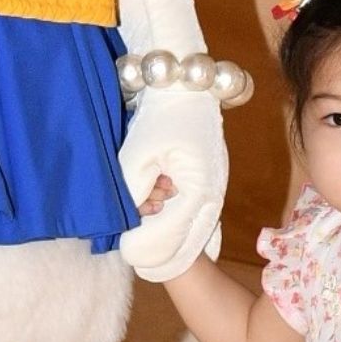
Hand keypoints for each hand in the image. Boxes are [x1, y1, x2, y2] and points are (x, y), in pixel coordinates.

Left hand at [118, 84, 225, 281]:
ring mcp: (214, 196)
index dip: (147, 247)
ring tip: (151, 194)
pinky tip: (158, 194)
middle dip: (156, 244)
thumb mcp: (139, 152)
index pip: (172, 237)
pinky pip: (190, 218)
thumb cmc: (163, 116)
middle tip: (133, 234)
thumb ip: (133, 190)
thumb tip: (128, 220)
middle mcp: (213, 200)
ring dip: (163, 226)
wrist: (187, 90)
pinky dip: (171, 215)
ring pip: (187, 234)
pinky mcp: (209, 191)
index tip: (126, 251)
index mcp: (200, 191)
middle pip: (185, 246)